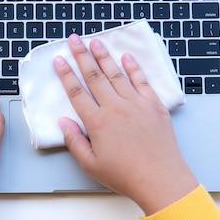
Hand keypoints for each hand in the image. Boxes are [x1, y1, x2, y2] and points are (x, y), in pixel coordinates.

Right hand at [55, 34, 197, 214]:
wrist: (161, 180)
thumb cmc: (125, 175)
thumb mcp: (90, 164)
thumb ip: (74, 141)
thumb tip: (63, 121)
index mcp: (97, 122)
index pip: (76, 92)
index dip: (66, 75)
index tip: (59, 60)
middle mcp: (115, 108)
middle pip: (94, 76)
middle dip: (82, 56)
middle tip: (74, 39)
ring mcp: (136, 104)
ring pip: (116, 74)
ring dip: (104, 56)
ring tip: (95, 42)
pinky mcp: (154, 106)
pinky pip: (142, 81)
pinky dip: (133, 68)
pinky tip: (126, 57)